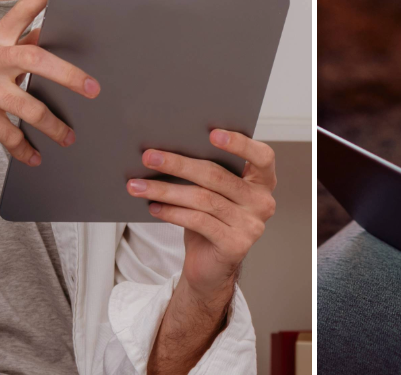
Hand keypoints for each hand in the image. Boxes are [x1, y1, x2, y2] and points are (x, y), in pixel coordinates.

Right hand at [0, 0, 98, 163]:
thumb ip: (14, 49)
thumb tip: (45, 34)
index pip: (20, 12)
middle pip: (34, 57)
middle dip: (68, 74)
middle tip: (92, 88)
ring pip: (28, 105)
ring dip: (52, 124)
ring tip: (67, 136)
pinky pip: (10, 134)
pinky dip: (25, 148)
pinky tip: (34, 156)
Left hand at [127, 130, 276, 301]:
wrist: (210, 267)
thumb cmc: (211, 220)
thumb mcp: (214, 193)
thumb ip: (209, 173)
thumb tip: (168, 150)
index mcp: (262, 182)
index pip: (262, 156)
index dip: (240, 143)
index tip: (212, 134)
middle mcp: (262, 202)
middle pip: (217, 176)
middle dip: (178, 164)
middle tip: (149, 157)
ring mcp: (252, 225)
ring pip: (203, 199)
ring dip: (166, 190)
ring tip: (138, 185)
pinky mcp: (235, 245)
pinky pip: (198, 221)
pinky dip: (172, 212)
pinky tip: (154, 206)